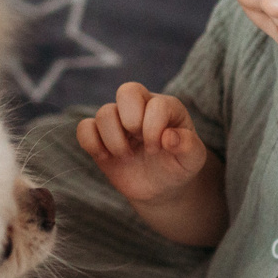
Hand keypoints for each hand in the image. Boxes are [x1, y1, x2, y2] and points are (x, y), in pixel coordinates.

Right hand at [78, 82, 208, 206]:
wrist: (161, 186)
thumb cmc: (178, 167)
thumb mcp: (193, 160)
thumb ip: (189, 146)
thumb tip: (169, 137)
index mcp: (165, 107)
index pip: (155, 104)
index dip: (153, 128)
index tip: (158, 149)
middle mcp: (140, 107)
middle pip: (126, 91)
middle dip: (131, 121)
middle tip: (140, 144)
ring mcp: (118, 121)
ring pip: (104, 113)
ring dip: (114, 140)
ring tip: (126, 156)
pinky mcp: (99, 136)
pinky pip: (84, 128)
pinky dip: (91, 143)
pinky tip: (106, 157)